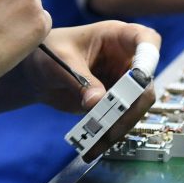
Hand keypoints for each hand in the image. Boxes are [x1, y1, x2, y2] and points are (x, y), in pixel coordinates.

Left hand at [34, 22, 160, 158]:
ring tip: (97, 143)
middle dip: (131, 106)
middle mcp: (125, 59)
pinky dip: (109, 134)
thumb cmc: (48, 52)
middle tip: (112, 124)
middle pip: (145, 83)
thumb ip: (80, 80)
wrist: (35, 73)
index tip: (140, 78)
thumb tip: (97, 103)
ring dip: (119, 127)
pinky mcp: (114, 103)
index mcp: (116, 36)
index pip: (145, 39)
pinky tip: (94, 146)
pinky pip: (120, 120)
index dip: (148, 58)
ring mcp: (122, 82)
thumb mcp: (61, 62)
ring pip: (135, 107)